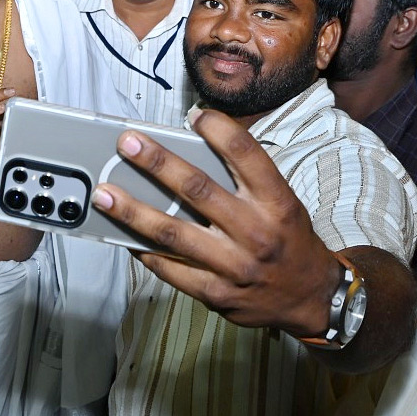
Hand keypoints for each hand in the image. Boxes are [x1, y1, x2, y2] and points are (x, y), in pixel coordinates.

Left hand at [90, 109, 340, 336]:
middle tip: (128, 143)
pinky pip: (169, 269)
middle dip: (157, 163)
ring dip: (132, 210)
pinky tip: (120, 234)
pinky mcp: (214, 293)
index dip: (219, 130)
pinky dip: (142, 249)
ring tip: (104, 194)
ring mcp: (233, 265)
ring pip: (172, 233)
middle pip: (197, 189)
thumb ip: (244, 182)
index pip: (246, 155)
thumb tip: (191, 150)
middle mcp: (255, 231)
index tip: (194, 114)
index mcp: (276, 202)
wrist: (311, 300)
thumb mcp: (281, 204)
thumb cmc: (289, 242)